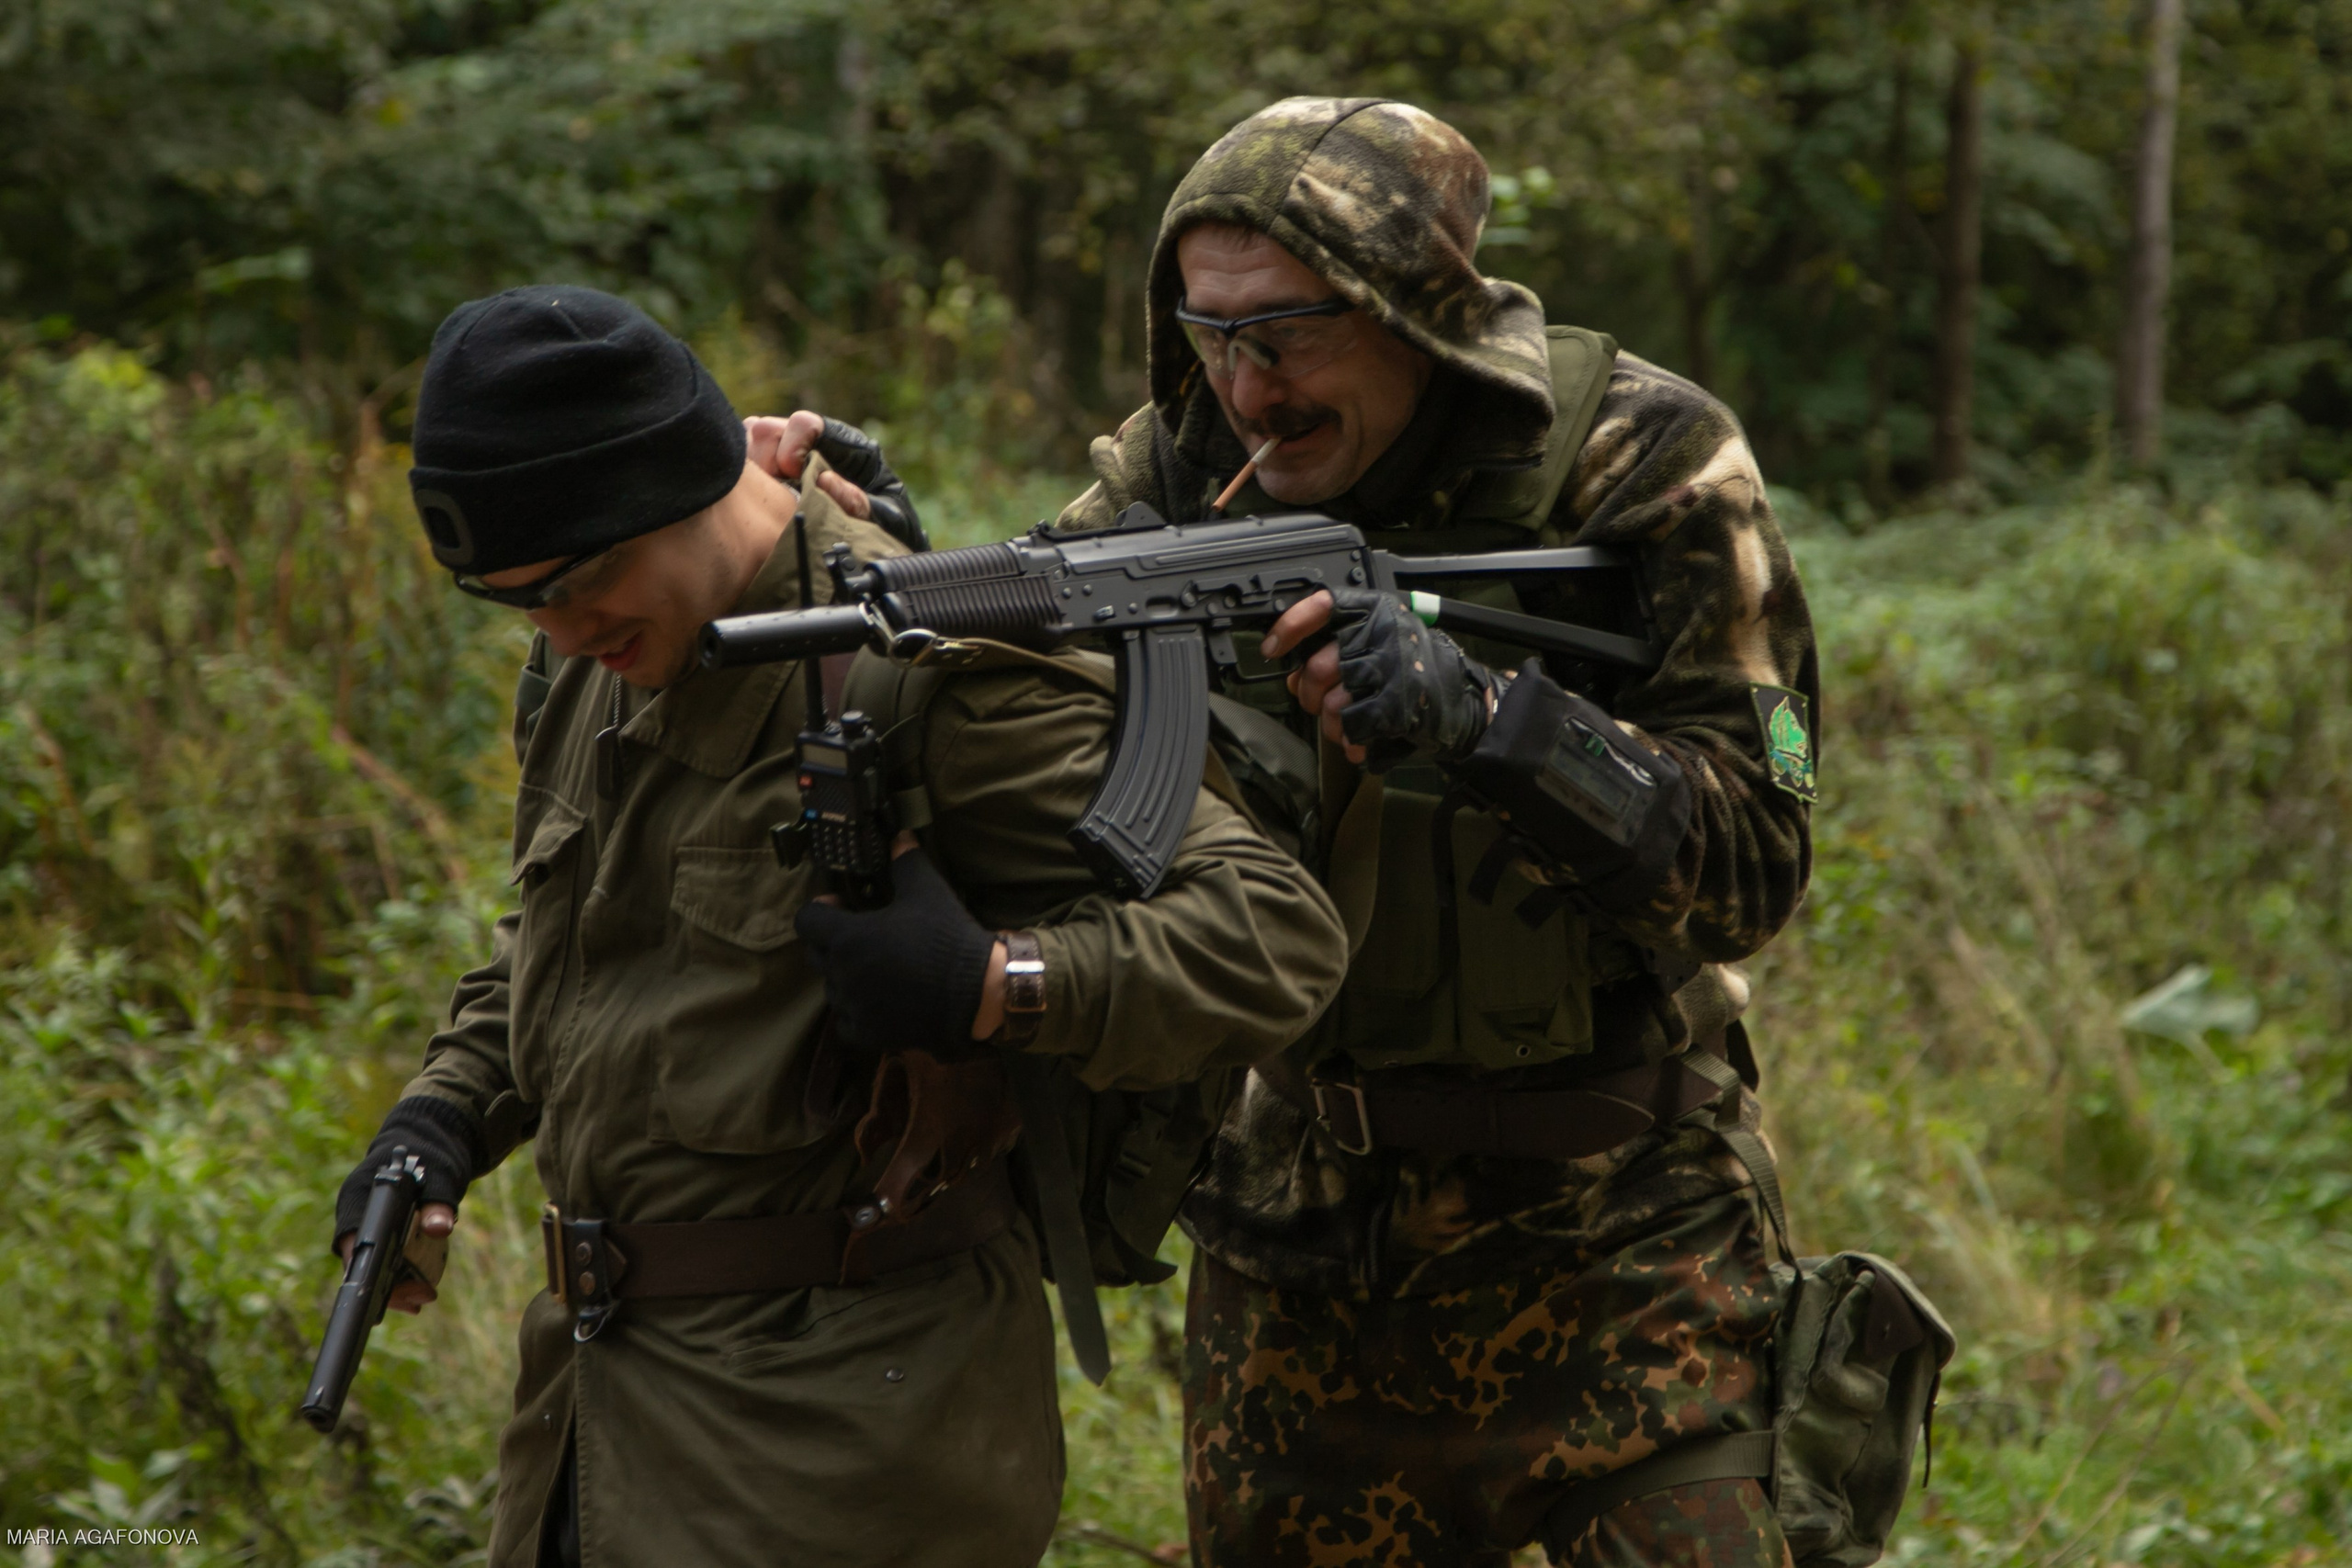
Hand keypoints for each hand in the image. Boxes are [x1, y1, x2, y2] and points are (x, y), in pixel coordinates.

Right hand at [331, 1096, 477, 1312]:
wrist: (428, 1140)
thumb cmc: (430, 1155)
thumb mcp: (441, 1177)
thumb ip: (439, 1202)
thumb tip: (440, 1229)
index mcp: (360, 1194)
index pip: (352, 1238)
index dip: (363, 1269)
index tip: (381, 1292)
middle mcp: (355, 1212)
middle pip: (359, 1259)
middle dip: (385, 1286)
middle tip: (418, 1301)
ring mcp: (365, 1223)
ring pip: (371, 1264)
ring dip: (393, 1288)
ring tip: (420, 1303)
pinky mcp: (380, 1232)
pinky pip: (382, 1260)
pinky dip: (398, 1278)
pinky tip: (418, 1295)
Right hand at [744, 413, 924, 547]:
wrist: (885, 544)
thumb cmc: (889, 527)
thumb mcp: (886, 517)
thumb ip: (859, 500)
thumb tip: (823, 481)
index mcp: (847, 446)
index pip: (805, 424)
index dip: (791, 444)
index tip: (791, 473)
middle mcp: (816, 444)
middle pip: (769, 429)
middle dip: (766, 459)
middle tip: (776, 492)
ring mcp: (792, 456)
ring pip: (751, 441)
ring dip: (754, 469)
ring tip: (769, 498)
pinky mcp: (774, 473)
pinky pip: (745, 461)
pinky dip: (747, 477)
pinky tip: (761, 499)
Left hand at [795, 835, 1002, 1054]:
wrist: (976, 992)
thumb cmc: (946, 938)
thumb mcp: (927, 891)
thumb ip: (905, 862)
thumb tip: (899, 837)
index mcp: (848, 937)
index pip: (806, 921)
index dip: (819, 909)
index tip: (840, 905)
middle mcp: (842, 974)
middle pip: (815, 954)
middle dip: (831, 941)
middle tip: (860, 934)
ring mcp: (853, 1007)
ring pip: (832, 988)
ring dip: (844, 976)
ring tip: (872, 968)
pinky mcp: (869, 1033)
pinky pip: (847, 1022)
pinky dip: (856, 1011)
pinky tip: (877, 1001)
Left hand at [1261, 588, 1495, 771]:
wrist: (1467, 702)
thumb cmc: (1415, 672)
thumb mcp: (1376, 649)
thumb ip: (1333, 655)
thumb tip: (1292, 675)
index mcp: (1375, 611)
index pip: (1323, 605)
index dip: (1290, 626)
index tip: (1271, 649)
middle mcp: (1382, 633)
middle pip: (1318, 666)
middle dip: (1307, 693)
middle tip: (1312, 703)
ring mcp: (1391, 669)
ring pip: (1331, 702)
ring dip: (1330, 723)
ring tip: (1343, 726)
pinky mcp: (1397, 704)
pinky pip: (1352, 726)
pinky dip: (1351, 740)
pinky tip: (1361, 741)